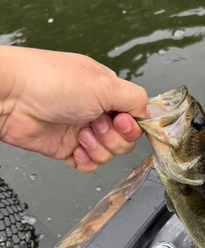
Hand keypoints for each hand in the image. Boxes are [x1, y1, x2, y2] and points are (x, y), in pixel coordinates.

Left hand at [0, 46, 147, 171]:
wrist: (11, 97)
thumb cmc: (52, 82)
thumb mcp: (104, 84)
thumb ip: (134, 98)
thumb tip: (148, 113)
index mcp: (107, 93)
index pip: (135, 117)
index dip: (133, 126)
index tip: (122, 122)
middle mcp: (96, 112)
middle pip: (125, 140)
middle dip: (114, 138)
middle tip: (96, 124)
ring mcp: (82, 131)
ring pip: (109, 154)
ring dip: (99, 148)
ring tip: (81, 135)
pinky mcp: (67, 148)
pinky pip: (89, 165)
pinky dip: (86, 162)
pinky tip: (77, 151)